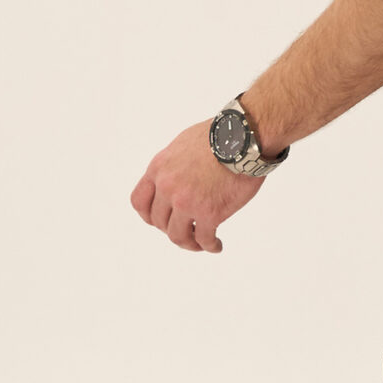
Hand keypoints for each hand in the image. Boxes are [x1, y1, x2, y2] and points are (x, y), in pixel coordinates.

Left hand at [130, 120, 265, 252]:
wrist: (242, 138)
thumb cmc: (219, 137)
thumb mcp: (182, 145)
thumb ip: (173, 166)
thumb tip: (175, 178)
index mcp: (159, 169)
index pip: (140, 201)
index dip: (148, 215)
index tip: (159, 220)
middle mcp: (168, 187)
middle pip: (159, 222)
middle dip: (171, 228)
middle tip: (186, 230)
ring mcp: (187, 202)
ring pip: (177, 236)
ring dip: (188, 243)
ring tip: (199, 244)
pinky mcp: (209, 213)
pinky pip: (204, 239)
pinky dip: (209, 246)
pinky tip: (216, 245)